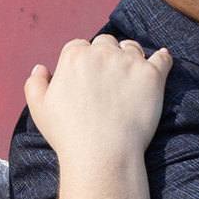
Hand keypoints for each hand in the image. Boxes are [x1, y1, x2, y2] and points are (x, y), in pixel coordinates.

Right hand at [24, 34, 171, 161]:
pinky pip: (163, 58)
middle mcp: (102, 52)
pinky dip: (163, 58)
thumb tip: (41, 68)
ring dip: (131, 56)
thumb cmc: (68, 135)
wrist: (102, 155)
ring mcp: (129, 62)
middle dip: (106, 55)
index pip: (79, 46)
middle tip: (109, 77)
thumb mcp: (38, 109)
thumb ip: (35, 83)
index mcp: (74, 56)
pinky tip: (162, 61)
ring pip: (132, 48)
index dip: (82, 60)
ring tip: (132, 74)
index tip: (87, 77)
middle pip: (106, 43)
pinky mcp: (152, 75)